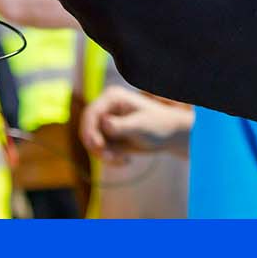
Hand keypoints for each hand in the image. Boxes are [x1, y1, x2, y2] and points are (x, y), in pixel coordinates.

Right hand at [77, 90, 192, 161]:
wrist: (169, 135)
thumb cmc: (159, 125)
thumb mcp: (141, 125)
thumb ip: (122, 125)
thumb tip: (104, 122)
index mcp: (112, 97)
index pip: (90, 113)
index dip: (89, 130)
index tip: (97, 146)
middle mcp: (105, 108)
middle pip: (87, 130)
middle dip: (97, 147)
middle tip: (112, 158)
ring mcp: (104, 122)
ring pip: (91, 143)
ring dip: (104, 155)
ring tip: (123, 160)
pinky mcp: (105, 135)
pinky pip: (98, 150)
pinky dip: (108, 157)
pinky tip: (124, 160)